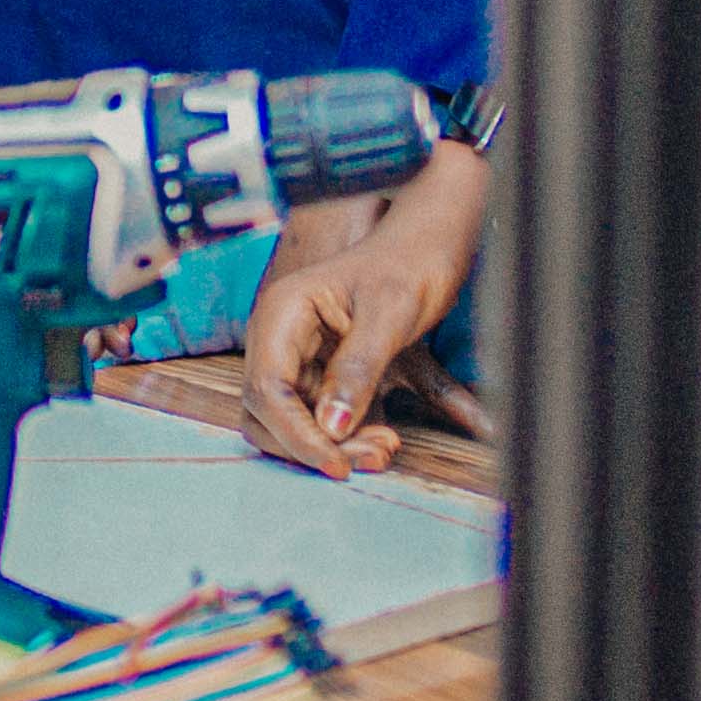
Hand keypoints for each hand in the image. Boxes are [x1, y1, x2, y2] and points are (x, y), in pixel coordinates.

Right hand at [242, 141, 490, 476]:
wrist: (433, 237)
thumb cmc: (410, 262)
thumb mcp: (389, 316)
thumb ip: (358, 371)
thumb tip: (332, 429)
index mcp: (284, 314)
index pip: (267, 390)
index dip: (296, 434)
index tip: (336, 463)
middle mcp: (282, 336)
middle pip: (271, 413)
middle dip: (315, 444)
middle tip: (374, 456)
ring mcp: (302, 355)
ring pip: (296, 420)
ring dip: (334, 444)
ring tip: (387, 448)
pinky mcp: (327, 369)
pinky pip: (324, 415)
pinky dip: (351, 434)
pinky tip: (388, 436)